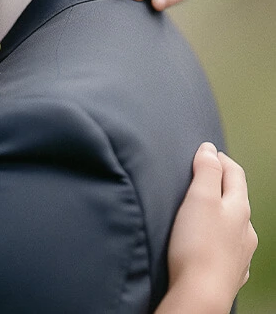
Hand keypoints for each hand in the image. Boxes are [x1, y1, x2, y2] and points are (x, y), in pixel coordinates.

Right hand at [166, 143, 256, 310]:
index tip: (208, 152)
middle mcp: (246, 229)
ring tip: (204, 211)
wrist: (201, 292)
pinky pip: (230, 248)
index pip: (235, 174)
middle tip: (205, 176)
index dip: (221, 159)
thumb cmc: (198, 246)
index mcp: (239, 207)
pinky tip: (211, 242)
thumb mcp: (200, 199)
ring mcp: (241, 251)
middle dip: (222, 185)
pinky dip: (221, 238)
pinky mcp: (231, 270)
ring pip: (235, 225)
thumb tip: (210, 150)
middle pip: (237, 199)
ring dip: (222, 213)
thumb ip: (206, 172)